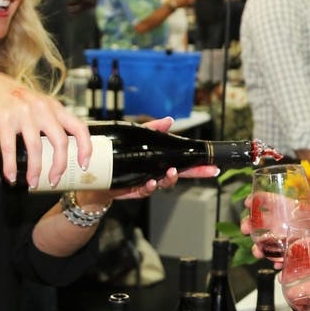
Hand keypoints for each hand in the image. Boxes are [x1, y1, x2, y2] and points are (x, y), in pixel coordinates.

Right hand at [0, 68, 90, 187]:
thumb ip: (53, 121)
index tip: (83, 164)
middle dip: (59, 166)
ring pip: (35, 148)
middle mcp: (43, 109)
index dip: (85, 148)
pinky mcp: (4, 118)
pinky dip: (10, 166)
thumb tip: (63, 150)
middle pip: (60, 142)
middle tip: (54, 180)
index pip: (79, 128)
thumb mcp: (41, 104)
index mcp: (55, 107)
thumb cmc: (16, 100)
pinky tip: (11, 176)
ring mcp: (24, 113)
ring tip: (32, 182)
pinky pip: (9, 148)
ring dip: (35, 170)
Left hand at [101, 116, 219, 201]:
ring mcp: (147, 182)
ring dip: (170, 178)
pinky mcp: (134, 190)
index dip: (198, 164)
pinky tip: (152, 182)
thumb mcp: (136, 138)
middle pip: (180, 174)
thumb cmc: (118, 158)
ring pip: (164, 183)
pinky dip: (150, 186)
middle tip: (207, 170)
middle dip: (195, 172)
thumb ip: (153, 129)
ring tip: (171, 172)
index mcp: (159, 162)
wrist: (97, 176)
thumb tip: (170, 120)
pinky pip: (145, 190)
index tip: (212, 164)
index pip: (183, 163)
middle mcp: (156, 174)